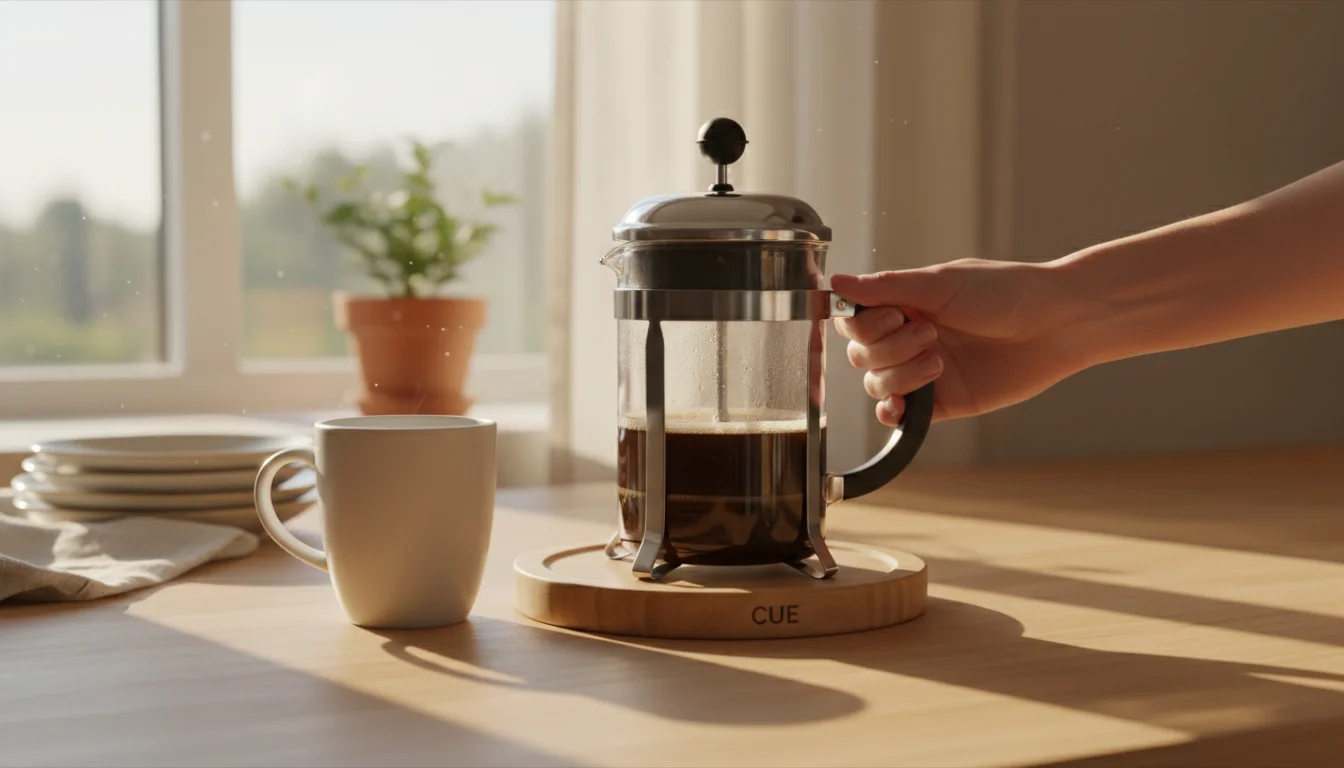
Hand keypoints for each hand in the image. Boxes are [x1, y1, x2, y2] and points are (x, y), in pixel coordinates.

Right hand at [832, 258, 1086, 425]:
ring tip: (939, 360)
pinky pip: (902, 416)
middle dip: (889, 348)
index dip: (865, 325)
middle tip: (930, 334)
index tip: (896, 315)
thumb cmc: (1004, 292)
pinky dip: (892, 412)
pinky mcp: (943, 403)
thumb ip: (886, 288)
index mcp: (906, 305)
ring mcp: (925, 372)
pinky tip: (900, 405)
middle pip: (862, 356)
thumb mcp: (940, 284)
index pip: (856, 322)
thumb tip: (835, 282)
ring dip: (899, 375)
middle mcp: (910, 338)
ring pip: (878, 384)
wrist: (1055, 323)